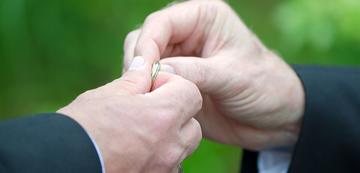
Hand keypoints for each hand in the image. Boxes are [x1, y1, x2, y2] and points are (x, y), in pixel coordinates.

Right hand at [58, 56, 201, 172]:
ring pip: (183, 146)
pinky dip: (161, 156)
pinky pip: (171, 165)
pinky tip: (138, 151)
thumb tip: (144, 66)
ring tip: (143, 132)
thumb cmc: (83, 127)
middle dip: (176, 113)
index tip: (152, 87)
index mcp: (163, 115)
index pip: (191, 93)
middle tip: (150, 110)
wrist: (62, 163)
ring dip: (171, 136)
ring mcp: (165, 166)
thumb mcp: (108, 94)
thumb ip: (135, 80)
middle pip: (192, 123)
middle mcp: (170, 145)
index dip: (173, 85)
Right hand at [124, 0, 303, 149]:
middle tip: (142, 90)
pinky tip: (152, 107)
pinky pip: (152, 83)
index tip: (144, 73)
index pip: (161, 23)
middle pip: (144, 39)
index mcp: (204, 18)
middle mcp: (187, 34)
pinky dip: (148, 94)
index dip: (146, 45)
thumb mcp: (233, 76)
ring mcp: (180, 58)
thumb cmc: (265, 86)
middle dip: (139, 64)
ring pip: (143, 62)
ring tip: (147, 100)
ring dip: (141, 80)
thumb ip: (194, 72)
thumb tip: (155, 72)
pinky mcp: (177, 80)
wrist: (276, 116)